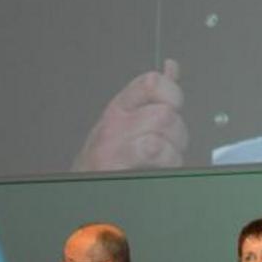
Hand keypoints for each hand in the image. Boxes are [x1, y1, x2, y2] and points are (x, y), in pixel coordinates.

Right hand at [72, 60, 187, 170]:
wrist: (83, 193)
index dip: (172, 94)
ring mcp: (113, 145)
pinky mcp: (114, 166)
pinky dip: (166, 166)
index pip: (152, 82)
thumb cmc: (108, 161)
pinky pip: (155, 153)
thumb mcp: (128, 121)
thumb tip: (172, 67)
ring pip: (162, 133)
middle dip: (178, 135)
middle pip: (165, 114)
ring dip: (172, 154)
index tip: (174, 109)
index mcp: (121, 107)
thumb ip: (153, 96)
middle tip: (169, 149)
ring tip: (162, 164)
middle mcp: (115, 123)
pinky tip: (156, 173)